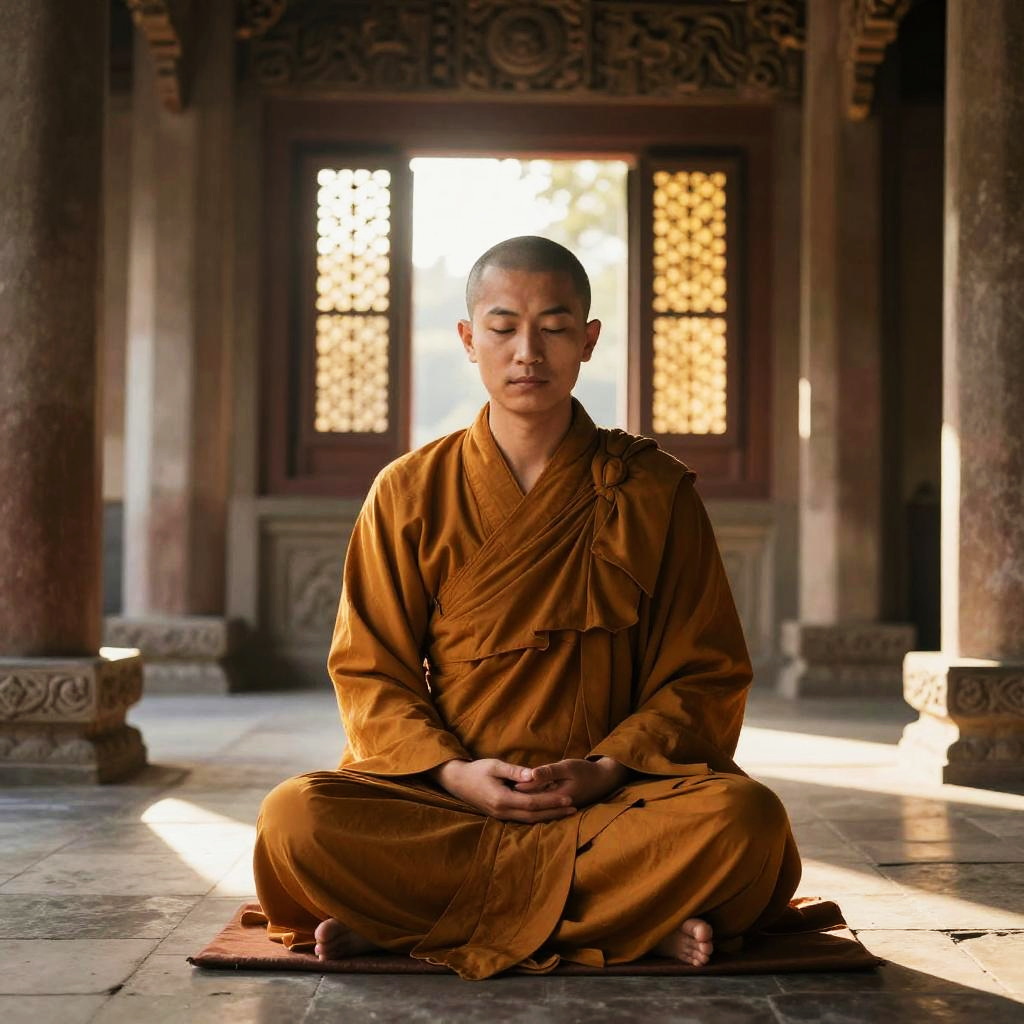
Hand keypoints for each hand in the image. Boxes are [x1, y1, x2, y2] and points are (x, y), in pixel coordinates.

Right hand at [430, 758, 577, 823]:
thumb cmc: (476, 770)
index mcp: (502, 799)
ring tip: (565, 812)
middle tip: (574, 808)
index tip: (568, 799)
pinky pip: (522, 818)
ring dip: (548, 816)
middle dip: (554, 812)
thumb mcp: (495, 765)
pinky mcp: (500, 815)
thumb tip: (533, 774)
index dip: (551, 802)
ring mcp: (501, 815)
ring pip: (529, 819)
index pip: (532, 803)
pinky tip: (548, 812)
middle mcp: (502, 811)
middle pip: (534, 815)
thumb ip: (514, 771)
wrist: (457, 781)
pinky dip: (537, 816)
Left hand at [513, 757, 629, 808]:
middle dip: (519, 797)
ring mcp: (558, 810)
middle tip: (504, 787)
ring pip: (536, 809)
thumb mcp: (567, 767)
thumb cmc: (586, 770)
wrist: (605, 779)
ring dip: (524, 802)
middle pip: (532, 805)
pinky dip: (532, 803)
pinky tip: (523, 798)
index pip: (533, 795)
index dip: (520, 788)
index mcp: (557, 798)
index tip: (507, 781)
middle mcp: (556, 808)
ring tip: (510, 793)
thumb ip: (548, 772)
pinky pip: (542, 808)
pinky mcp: (560, 809)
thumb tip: (530, 774)